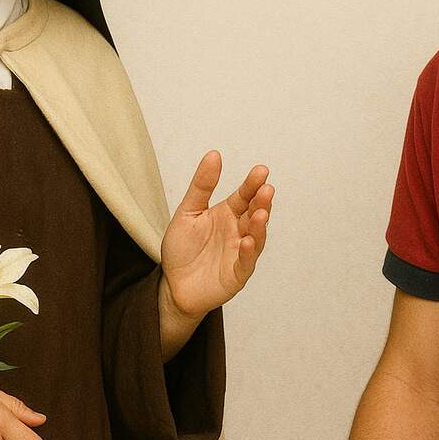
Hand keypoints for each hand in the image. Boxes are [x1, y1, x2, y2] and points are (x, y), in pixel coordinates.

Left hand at [160, 150, 273, 320]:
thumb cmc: (182, 249)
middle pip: (253, 214)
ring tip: (260, 212)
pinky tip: (247, 241)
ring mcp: (239, 253)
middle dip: (261, 202)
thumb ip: (201, 186)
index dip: (252, 184)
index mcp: (227, 214)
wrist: (173, 285)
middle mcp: (238, 232)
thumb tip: (214, 154)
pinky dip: (248, 252)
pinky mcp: (236, 275)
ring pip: (256, 237)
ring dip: (259, 225)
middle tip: (266, 189)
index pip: (244, 196)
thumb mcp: (188, 212)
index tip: (261, 171)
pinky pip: (245, 263)